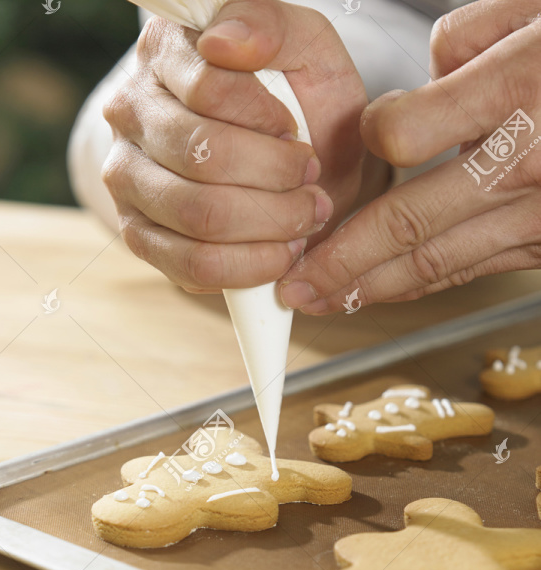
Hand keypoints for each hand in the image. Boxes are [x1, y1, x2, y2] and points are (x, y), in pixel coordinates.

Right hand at [102, 0, 368, 291]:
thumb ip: (271, 26)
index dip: (266, 122)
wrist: (295, 161)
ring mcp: (127, 180)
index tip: (296, 133)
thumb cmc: (300, 103)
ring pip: (197, 215)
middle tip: (312, 185)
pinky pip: (190, 266)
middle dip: (274, 178)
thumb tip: (223, 41)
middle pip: (201, 157)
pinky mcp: (139, 236)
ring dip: (268, 224)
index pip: (208, 89)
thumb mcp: (305, 49)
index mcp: (163, 53)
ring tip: (303, 218)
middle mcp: (129, 114)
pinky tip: (280, 252)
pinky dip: (248, 266)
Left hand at [280, 0, 540, 314]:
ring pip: (439, 262)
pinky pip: (475, 269)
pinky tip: (384, 291)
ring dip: (369, 288)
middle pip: (408, 225)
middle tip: (290, 287)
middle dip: (340, 261)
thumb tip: (429, 66)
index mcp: (520, 90)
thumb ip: (479, 31)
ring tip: (318, 302)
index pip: (402, 130)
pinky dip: (422, 284)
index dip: (370, 136)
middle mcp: (526, 163)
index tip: (363, 136)